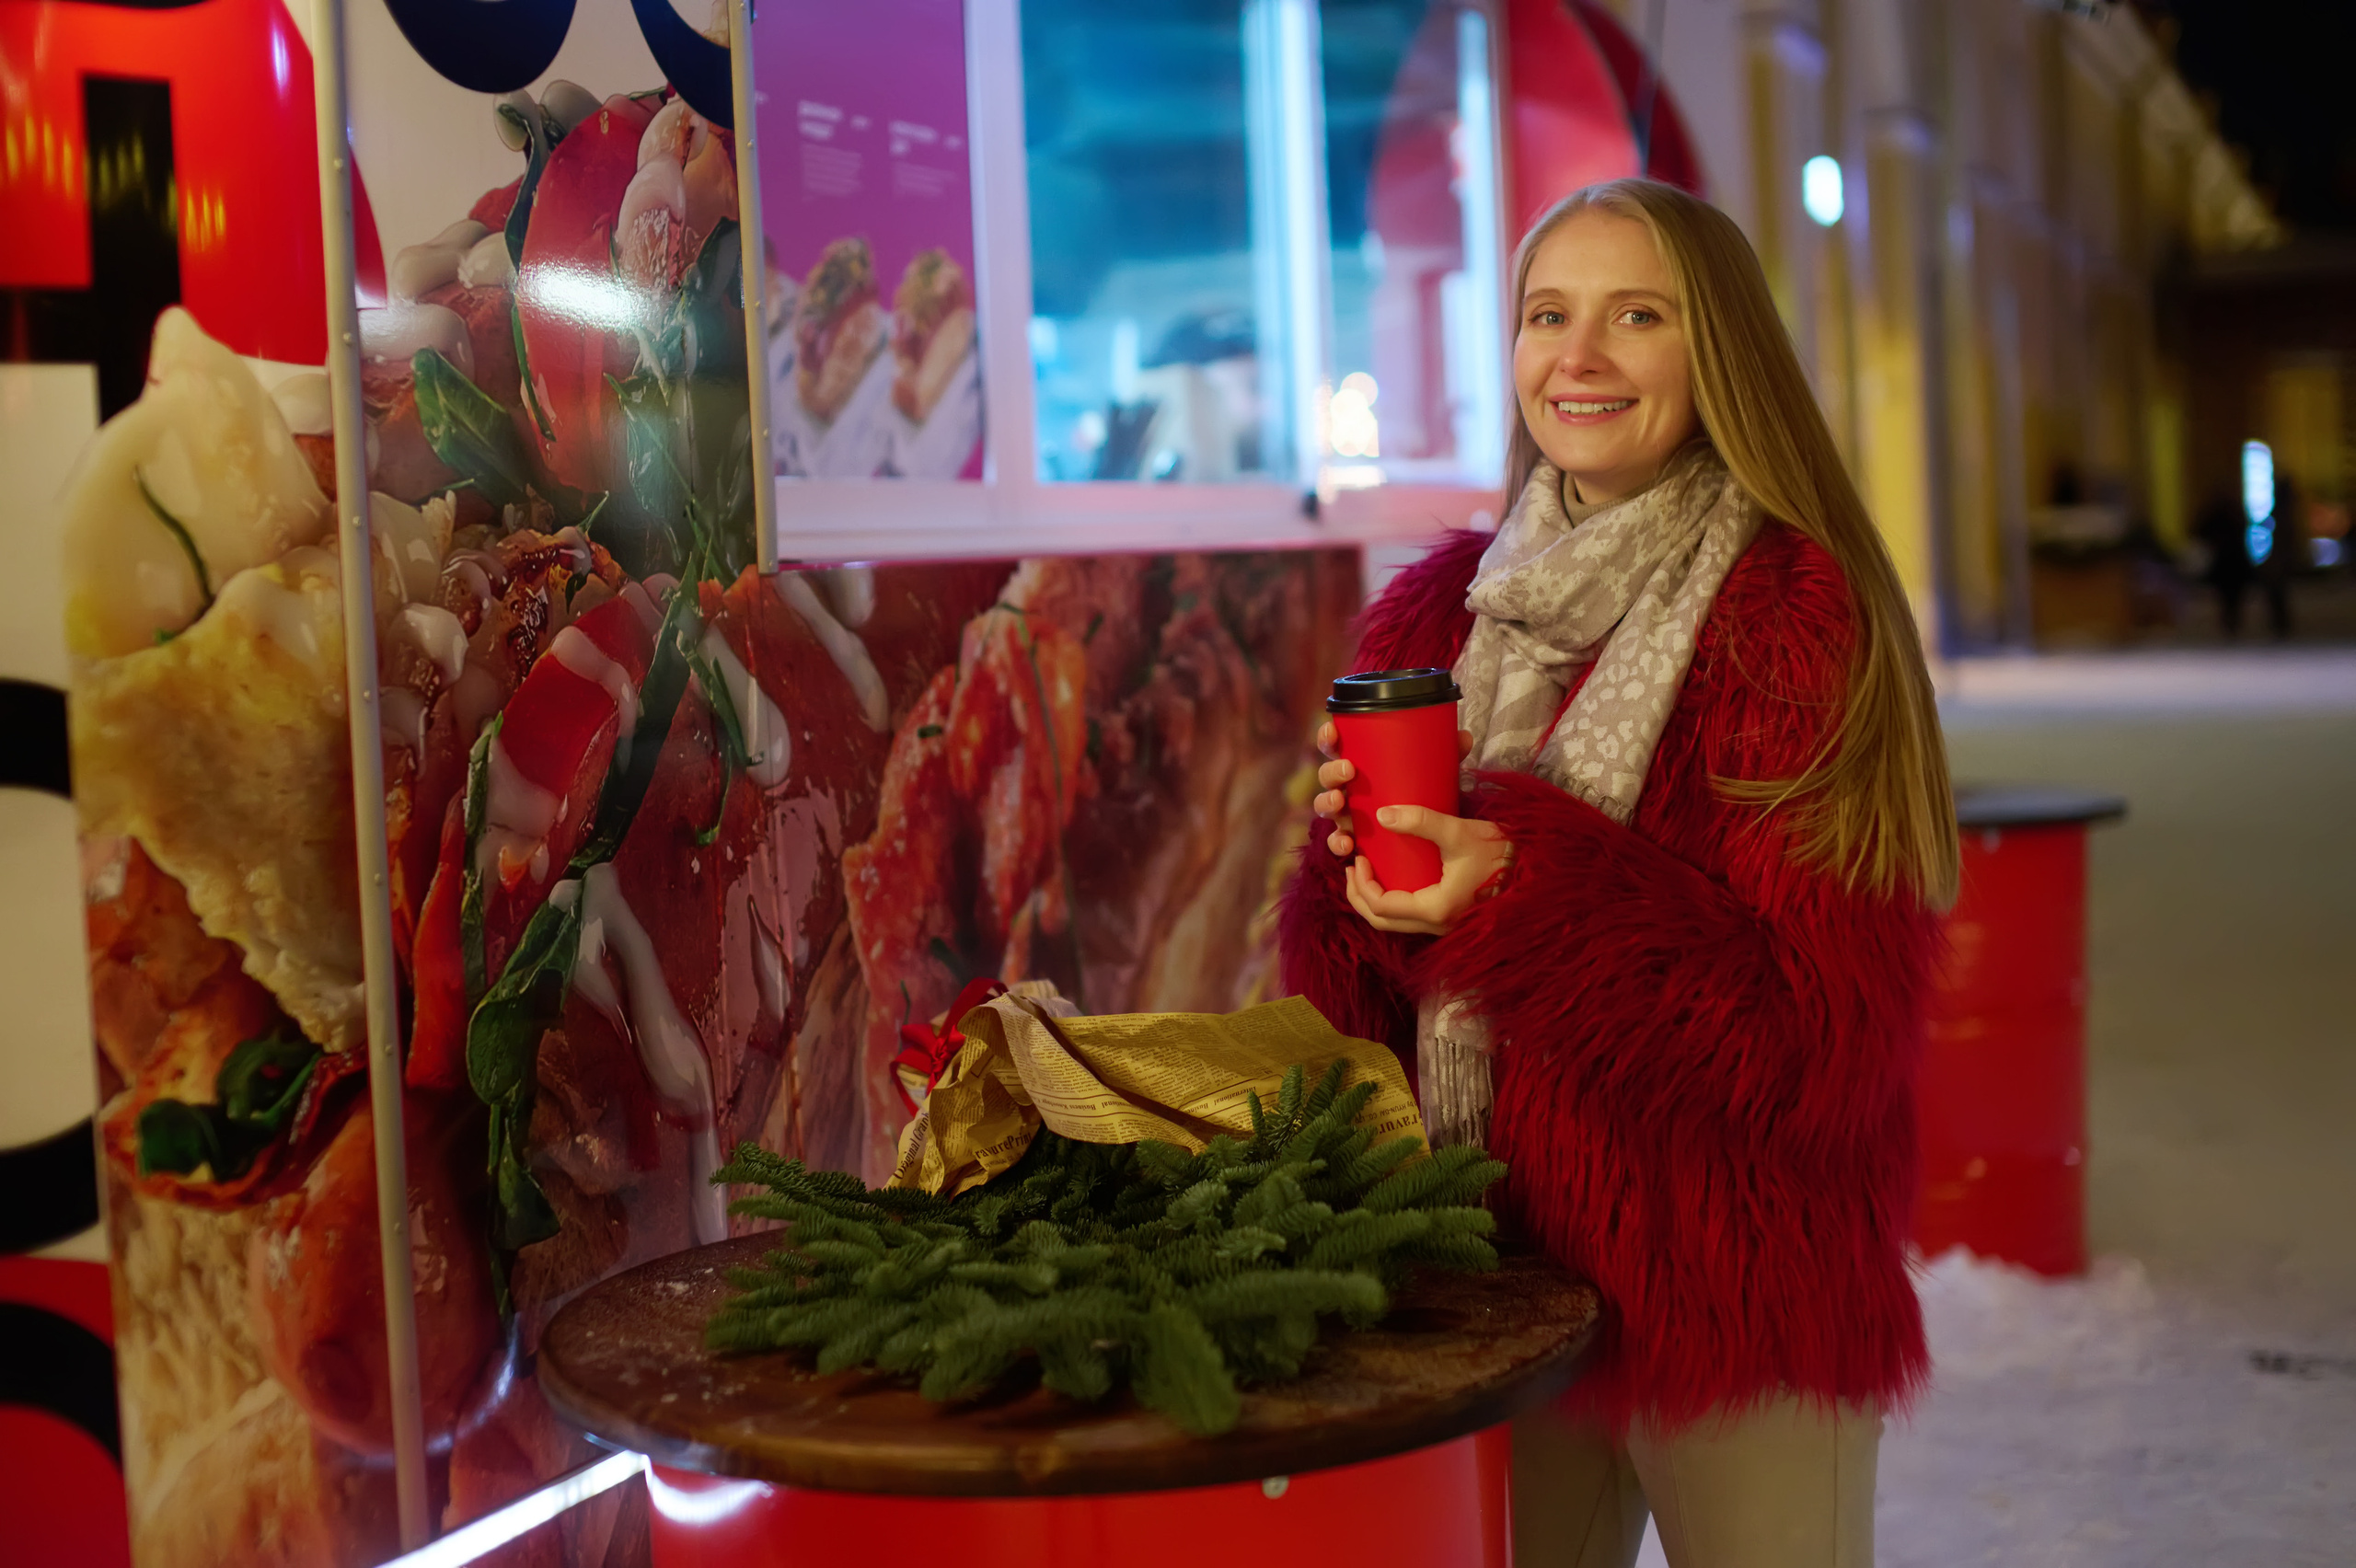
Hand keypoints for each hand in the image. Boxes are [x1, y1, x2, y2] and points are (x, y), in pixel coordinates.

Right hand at [1310, 720, 1474, 860]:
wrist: (1432, 839)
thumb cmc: (1424, 796)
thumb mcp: (1436, 776)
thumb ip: (1448, 756)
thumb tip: (1465, 736)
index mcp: (1360, 766)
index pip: (1336, 748)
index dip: (1328, 738)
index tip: (1333, 731)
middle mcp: (1349, 789)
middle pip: (1328, 776)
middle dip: (1332, 771)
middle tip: (1349, 769)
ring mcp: (1348, 815)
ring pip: (1326, 807)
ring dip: (1327, 803)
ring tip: (1341, 801)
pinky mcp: (1354, 839)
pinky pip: (1337, 841)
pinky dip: (1338, 842)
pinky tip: (1348, 843)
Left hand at [1342, 805, 1513, 935]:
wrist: (1538, 867)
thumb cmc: (1500, 851)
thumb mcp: (1459, 832)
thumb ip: (1421, 821)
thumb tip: (1383, 814)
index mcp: (1436, 909)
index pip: (1382, 907)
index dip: (1361, 885)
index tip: (1357, 859)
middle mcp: (1438, 925)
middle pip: (1383, 922)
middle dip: (1360, 897)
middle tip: (1352, 869)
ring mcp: (1446, 926)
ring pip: (1397, 924)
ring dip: (1375, 902)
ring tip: (1366, 873)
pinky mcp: (1452, 919)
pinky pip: (1412, 918)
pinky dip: (1394, 902)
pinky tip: (1394, 878)